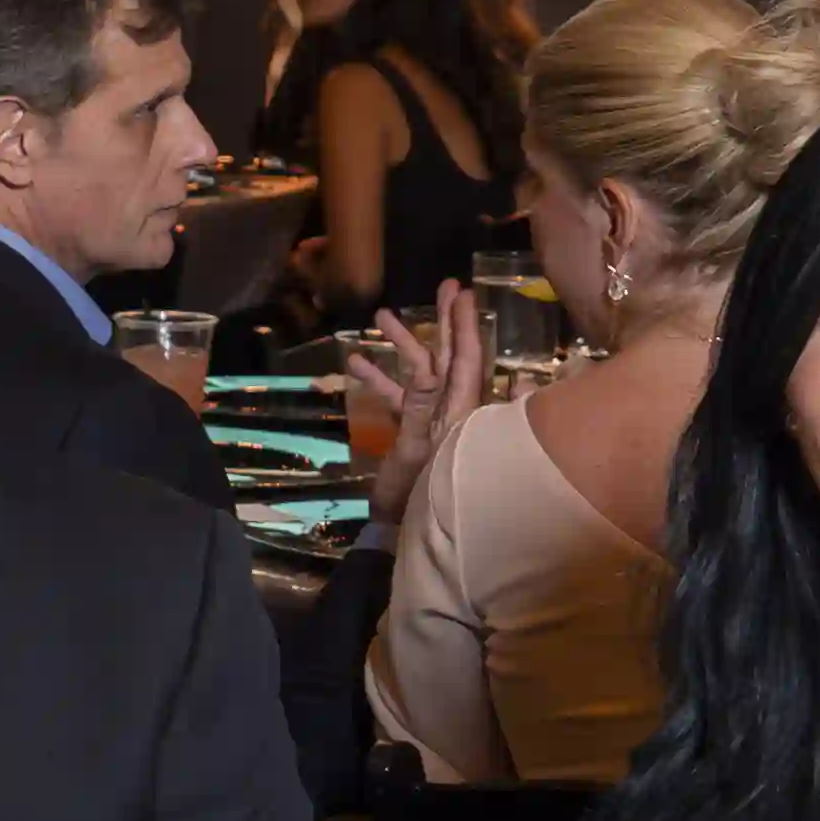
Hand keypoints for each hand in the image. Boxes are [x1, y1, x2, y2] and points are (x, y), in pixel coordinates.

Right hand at [351, 291, 484, 534]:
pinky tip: (353, 364)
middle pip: (448, 357)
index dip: (464, 325)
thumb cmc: (421, 498)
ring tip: (380, 317)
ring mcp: (432, 421)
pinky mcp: (412, 435)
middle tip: (446, 285)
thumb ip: (422, 408)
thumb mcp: (421, 450)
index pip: (466, 359)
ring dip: (401, 345)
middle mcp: (450, 409)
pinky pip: (398, 397)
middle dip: (445, 322)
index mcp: (460, 411)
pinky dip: (378, 380)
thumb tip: (425, 367)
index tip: (463, 292)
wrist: (407, 535)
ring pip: (418, 372)